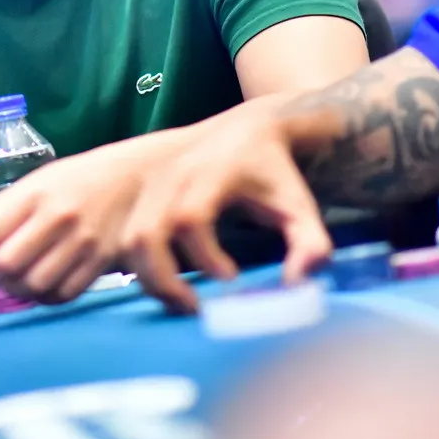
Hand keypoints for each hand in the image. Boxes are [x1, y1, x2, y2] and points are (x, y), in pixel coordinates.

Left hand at [0, 128, 190, 304]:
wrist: (144, 176)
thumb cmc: (82, 178)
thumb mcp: (37, 183)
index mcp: (37, 192)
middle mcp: (59, 216)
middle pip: (6, 264)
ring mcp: (83, 242)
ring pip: (33, 284)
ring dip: (12, 291)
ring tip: (6, 284)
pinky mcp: (102, 262)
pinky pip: (63, 294)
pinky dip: (43, 298)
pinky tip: (35, 289)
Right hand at [122, 102, 332, 312]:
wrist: (248, 131)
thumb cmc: (275, 175)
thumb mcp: (300, 206)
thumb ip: (310, 245)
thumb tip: (296, 285)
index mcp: (212, 172)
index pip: (191, 217)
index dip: (205, 255)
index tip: (231, 278)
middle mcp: (174, 175)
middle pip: (145, 233)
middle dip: (163, 278)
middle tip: (195, 307)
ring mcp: (153, 184)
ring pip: (131, 239)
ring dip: (149, 277)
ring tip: (183, 301)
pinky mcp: (142, 195)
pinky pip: (128, 238)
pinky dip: (142, 268)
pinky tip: (172, 284)